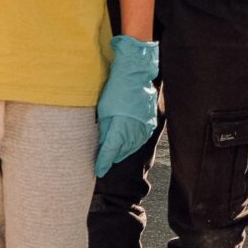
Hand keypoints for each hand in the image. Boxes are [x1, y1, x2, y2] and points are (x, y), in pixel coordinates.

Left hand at [95, 35, 159, 177]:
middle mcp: (134, 131)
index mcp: (120, 128)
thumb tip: (102, 145)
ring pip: (131, 148)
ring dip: (121, 153)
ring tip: (112, 158)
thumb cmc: (115, 91)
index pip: (109, 152)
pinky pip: (140, 140)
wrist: (136, 75)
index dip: (103, 163)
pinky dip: (131, 146)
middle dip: (111, 158)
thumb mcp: (103, 111)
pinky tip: (126, 147)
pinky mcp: (150, 124)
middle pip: (121, 153)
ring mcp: (144, 128)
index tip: (98, 171)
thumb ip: (104, 131)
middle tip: (101, 163)